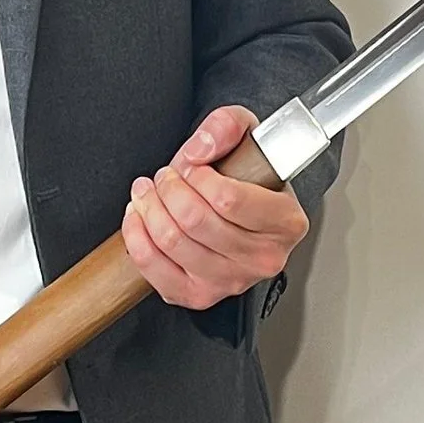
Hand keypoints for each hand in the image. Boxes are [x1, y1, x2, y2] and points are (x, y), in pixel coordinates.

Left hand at [121, 104, 308, 313]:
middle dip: (169, 188)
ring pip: (173, 242)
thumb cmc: (246, 177)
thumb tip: (201, 149)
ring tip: (149, 191)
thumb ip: (227, 126)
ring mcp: (232, 281)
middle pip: (195, 220)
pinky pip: (154, 268)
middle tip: (167, 175)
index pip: (229, 200)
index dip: (198, 176)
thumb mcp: (247, 135)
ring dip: (150, 207)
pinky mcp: (199, 296)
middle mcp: (264, 258)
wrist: (240, 208)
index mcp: (286, 222)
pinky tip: (140, 217)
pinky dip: (137, 237)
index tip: (191, 165)